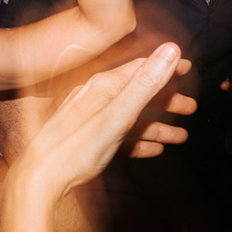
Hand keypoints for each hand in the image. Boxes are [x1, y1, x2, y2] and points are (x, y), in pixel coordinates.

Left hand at [4, 43, 181, 201]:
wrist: (40, 180)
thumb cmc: (74, 149)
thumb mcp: (117, 115)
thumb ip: (145, 84)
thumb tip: (170, 51)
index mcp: (103, 87)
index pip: (141, 68)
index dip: (166, 67)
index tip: (188, 67)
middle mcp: (96, 99)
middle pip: (138, 94)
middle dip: (167, 100)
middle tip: (191, 107)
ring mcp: (91, 121)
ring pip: (131, 119)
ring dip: (158, 126)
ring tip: (181, 137)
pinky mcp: (87, 142)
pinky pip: (119, 138)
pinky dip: (139, 142)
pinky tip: (153, 150)